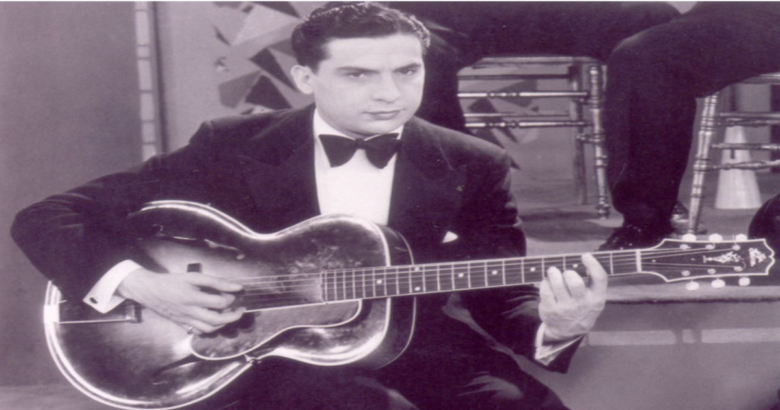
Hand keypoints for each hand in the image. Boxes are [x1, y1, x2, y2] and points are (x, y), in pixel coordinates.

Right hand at [117, 268, 245, 334]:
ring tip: (228, 315)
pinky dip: (209, 329)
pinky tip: (213, 321)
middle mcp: (190, 312)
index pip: (220, 303)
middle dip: (233, 317)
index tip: (234, 294)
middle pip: (217, 320)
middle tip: (240, 310)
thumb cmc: (172, 281)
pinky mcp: (182, 325)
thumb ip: (216, 282)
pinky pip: (199, 332)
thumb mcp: (193, 276)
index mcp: (193, 298)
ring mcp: (186, 321)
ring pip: (209, 329)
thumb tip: (236, 287)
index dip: (231, 299)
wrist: (149, 290)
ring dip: (223, 324)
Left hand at [539, 253, 606, 342]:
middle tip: (566, 272)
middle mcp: (581, 304)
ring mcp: (565, 309)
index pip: (599, 279)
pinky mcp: (550, 310)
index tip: (585, 256)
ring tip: (553, 271)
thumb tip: (586, 258)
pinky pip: (545, 290)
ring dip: (553, 273)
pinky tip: (547, 282)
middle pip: (575, 283)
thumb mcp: (594, 298)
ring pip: (557, 284)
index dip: (593, 265)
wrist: (569, 331)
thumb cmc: (583, 307)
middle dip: (568, 273)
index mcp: (596, 298)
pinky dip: (545, 283)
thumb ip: (593, 282)